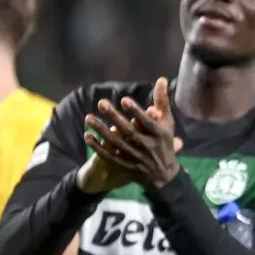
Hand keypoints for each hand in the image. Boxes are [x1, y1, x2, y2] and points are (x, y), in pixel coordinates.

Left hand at [82, 77, 182, 191]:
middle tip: (101, 103)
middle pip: (129, 131)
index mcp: (159, 134)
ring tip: (88, 118)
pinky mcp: (125, 166)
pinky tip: (87, 136)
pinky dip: (98, 147)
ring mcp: (136, 157)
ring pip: (116, 143)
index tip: (123, 100)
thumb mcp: (167, 123)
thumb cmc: (164, 143)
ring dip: (101, 130)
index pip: (146, 122)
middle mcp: (148, 146)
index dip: (135, 111)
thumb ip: (162, 101)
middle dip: (114, 116)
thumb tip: (161, 79)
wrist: (163, 175)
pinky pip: (109, 156)